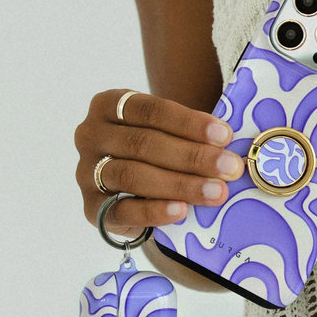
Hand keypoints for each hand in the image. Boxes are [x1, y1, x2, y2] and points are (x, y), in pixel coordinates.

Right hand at [74, 89, 244, 238]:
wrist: (135, 191)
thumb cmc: (159, 151)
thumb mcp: (168, 132)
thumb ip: (191, 134)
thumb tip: (230, 147)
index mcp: (108, 105)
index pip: (150, 110)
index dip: (189, 123)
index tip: (225, 135)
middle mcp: (90, 135)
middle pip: (144, 144)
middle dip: (193, 156)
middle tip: (230, 167)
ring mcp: (86, 172)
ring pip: (134, 175)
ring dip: (181, 184)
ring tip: (216, 191)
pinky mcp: (92, 208)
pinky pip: (123, 210)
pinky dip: (154, 211)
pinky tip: (182, 210)